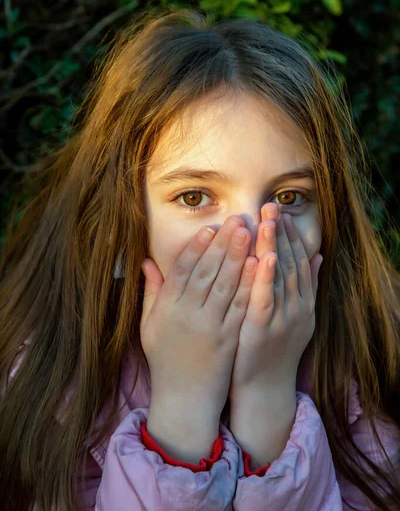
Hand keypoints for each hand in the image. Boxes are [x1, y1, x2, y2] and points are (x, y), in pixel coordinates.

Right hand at [140, 215, 255, 421]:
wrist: (184, 398)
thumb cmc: (165, 359)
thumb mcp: (150, 325)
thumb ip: (151, 292)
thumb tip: (145, 261)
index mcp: (166, 309)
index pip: (181, 270)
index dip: (196, 248)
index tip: (209, 229)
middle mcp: (187, 314)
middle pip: (206, 271)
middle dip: (222, 243)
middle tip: (235, 220)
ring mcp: (209, 326)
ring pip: (225, 284)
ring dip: (238, 256)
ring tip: (249, 233)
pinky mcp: (229, 338)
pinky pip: (241, 305)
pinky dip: (250, 283)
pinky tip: (259, 265)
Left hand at [228, 203, 322, 397]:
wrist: (264, 388)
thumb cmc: (273, 349)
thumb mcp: (296, 315)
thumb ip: (306, 285)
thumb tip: (317, 255)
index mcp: (304, 302)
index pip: (299, 261)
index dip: (291, 235)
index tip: (282, 212)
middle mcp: (298, 306)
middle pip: (291, 262)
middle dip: (281, 232)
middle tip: (272, 205)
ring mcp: (283, 317)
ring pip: (280, 275)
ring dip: (274, 245)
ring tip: (268, 219)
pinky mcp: (264, 328)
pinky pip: (266, 297)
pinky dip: (265, 276)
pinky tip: (262, 255)